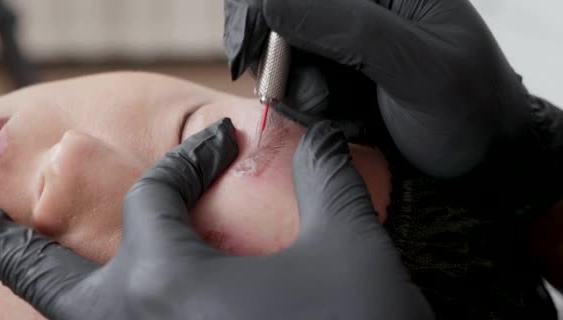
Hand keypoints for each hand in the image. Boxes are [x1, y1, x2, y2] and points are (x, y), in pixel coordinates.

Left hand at [0, 119, 431, 319]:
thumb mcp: (351, 247)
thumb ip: (328, 177)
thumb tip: (318, 134)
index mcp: (170, 282)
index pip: (159, 194)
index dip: (190, 156)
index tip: (214, 143)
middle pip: (41, 272)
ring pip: (66, 319)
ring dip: (41, 287)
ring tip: (2, 254)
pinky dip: (96, 317)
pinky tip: (103, 303)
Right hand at [224, 0, 532, 177]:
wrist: (480, 162)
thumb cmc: (466, 111)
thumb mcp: (416, 66)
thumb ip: (348, 28)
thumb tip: (268, 0)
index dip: (262, 12)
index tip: (247, 56)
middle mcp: (363, 8)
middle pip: (286, 20)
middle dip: (286, 64)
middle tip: (315, 101)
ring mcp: (348, 43)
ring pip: (287, 57)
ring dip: (300, 92)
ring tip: (336, 117)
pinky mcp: (340, 75)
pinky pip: (300, 84)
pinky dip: (308, 107)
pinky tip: (340, 121)